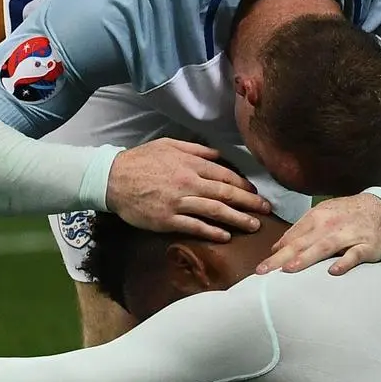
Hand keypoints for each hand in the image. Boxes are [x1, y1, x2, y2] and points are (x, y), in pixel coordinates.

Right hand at [106, 139, 270, 240]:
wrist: (113, 178)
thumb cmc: (141, 160)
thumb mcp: (170, 145)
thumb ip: (197, 149)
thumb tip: (220, 155)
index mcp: (191, 163)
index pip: (225, 175)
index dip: (244, 186)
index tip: (256, 193)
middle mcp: (189, 182)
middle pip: (226, 194)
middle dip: (250, 203)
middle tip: (267, 211)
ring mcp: (179, 202)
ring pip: (215, 211)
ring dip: (237, 219)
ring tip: (254, 226)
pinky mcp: (167, 219)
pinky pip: (195, 226)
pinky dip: (212, 232)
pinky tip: (226, 236)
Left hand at [256, 193, 380, 275]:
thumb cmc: (347, 215)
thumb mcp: (322, 216)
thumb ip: (300, 231)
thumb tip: (276, 248)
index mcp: (317, 217)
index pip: (292, 238)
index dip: (275, 253)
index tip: (260, 269)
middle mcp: (330, 225)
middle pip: (302, 244)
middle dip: (281, 258)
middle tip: (263, 272)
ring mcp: (349, 235)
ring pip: (325, 247)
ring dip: (307, 258)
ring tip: (289, 269)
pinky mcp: (367, 246)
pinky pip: (354, 255)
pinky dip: (344, 262)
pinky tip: (333, 272)